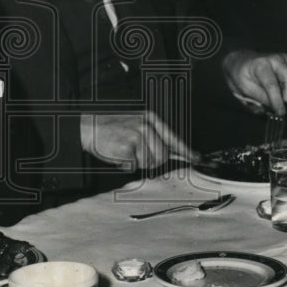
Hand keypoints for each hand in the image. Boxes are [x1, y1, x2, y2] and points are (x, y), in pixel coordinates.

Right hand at [80, 111, 198, 169]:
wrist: (88, 128)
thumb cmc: (111, 129)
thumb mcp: (136, 126)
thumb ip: (155, 138)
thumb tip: (175, 153)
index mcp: (150, 119)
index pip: (173, 138)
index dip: (187, 151)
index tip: (198, 158)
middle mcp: (146, 127)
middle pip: (163, 156)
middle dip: (151, 160)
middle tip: (135, 153)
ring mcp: (137, 136)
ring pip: (149, 163)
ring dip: (137, 163)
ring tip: (125, 151)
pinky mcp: (127, 148)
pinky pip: (134, 166)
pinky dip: (125, 164)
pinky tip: (118, 154)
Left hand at [222, 49, 286, 115]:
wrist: (243, 61)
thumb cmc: (242, 75)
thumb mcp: (245, 89)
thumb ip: (261, 98)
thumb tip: (275, 108)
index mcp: (261, 65)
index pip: (272, 85)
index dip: (278, 101)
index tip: (280, 113)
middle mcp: (276, 59)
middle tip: (281, 102)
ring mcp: (286, 59)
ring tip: (282, 93)